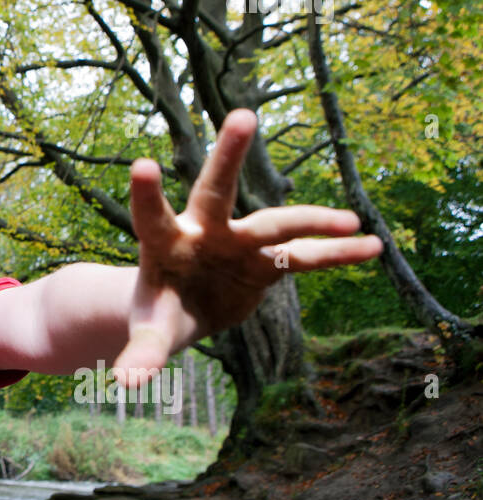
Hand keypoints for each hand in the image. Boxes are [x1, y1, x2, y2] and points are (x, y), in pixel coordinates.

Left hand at [112, 108, 382, 386]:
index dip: (149, 194)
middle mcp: (204, 230)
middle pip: (216, 190)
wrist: (184, 310)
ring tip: (352, 220)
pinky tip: (371, 246)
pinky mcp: (266, 261)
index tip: (143, 165)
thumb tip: (128, 384)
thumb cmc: (158, 314)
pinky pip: (306, 256)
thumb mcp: (151, 333)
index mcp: (165, 243)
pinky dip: (336, 254)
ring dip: (312, 220)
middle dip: (228, 156)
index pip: (152, 215)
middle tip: (243, 116)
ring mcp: (238, 241)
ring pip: (276, 223)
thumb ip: (143, 353)